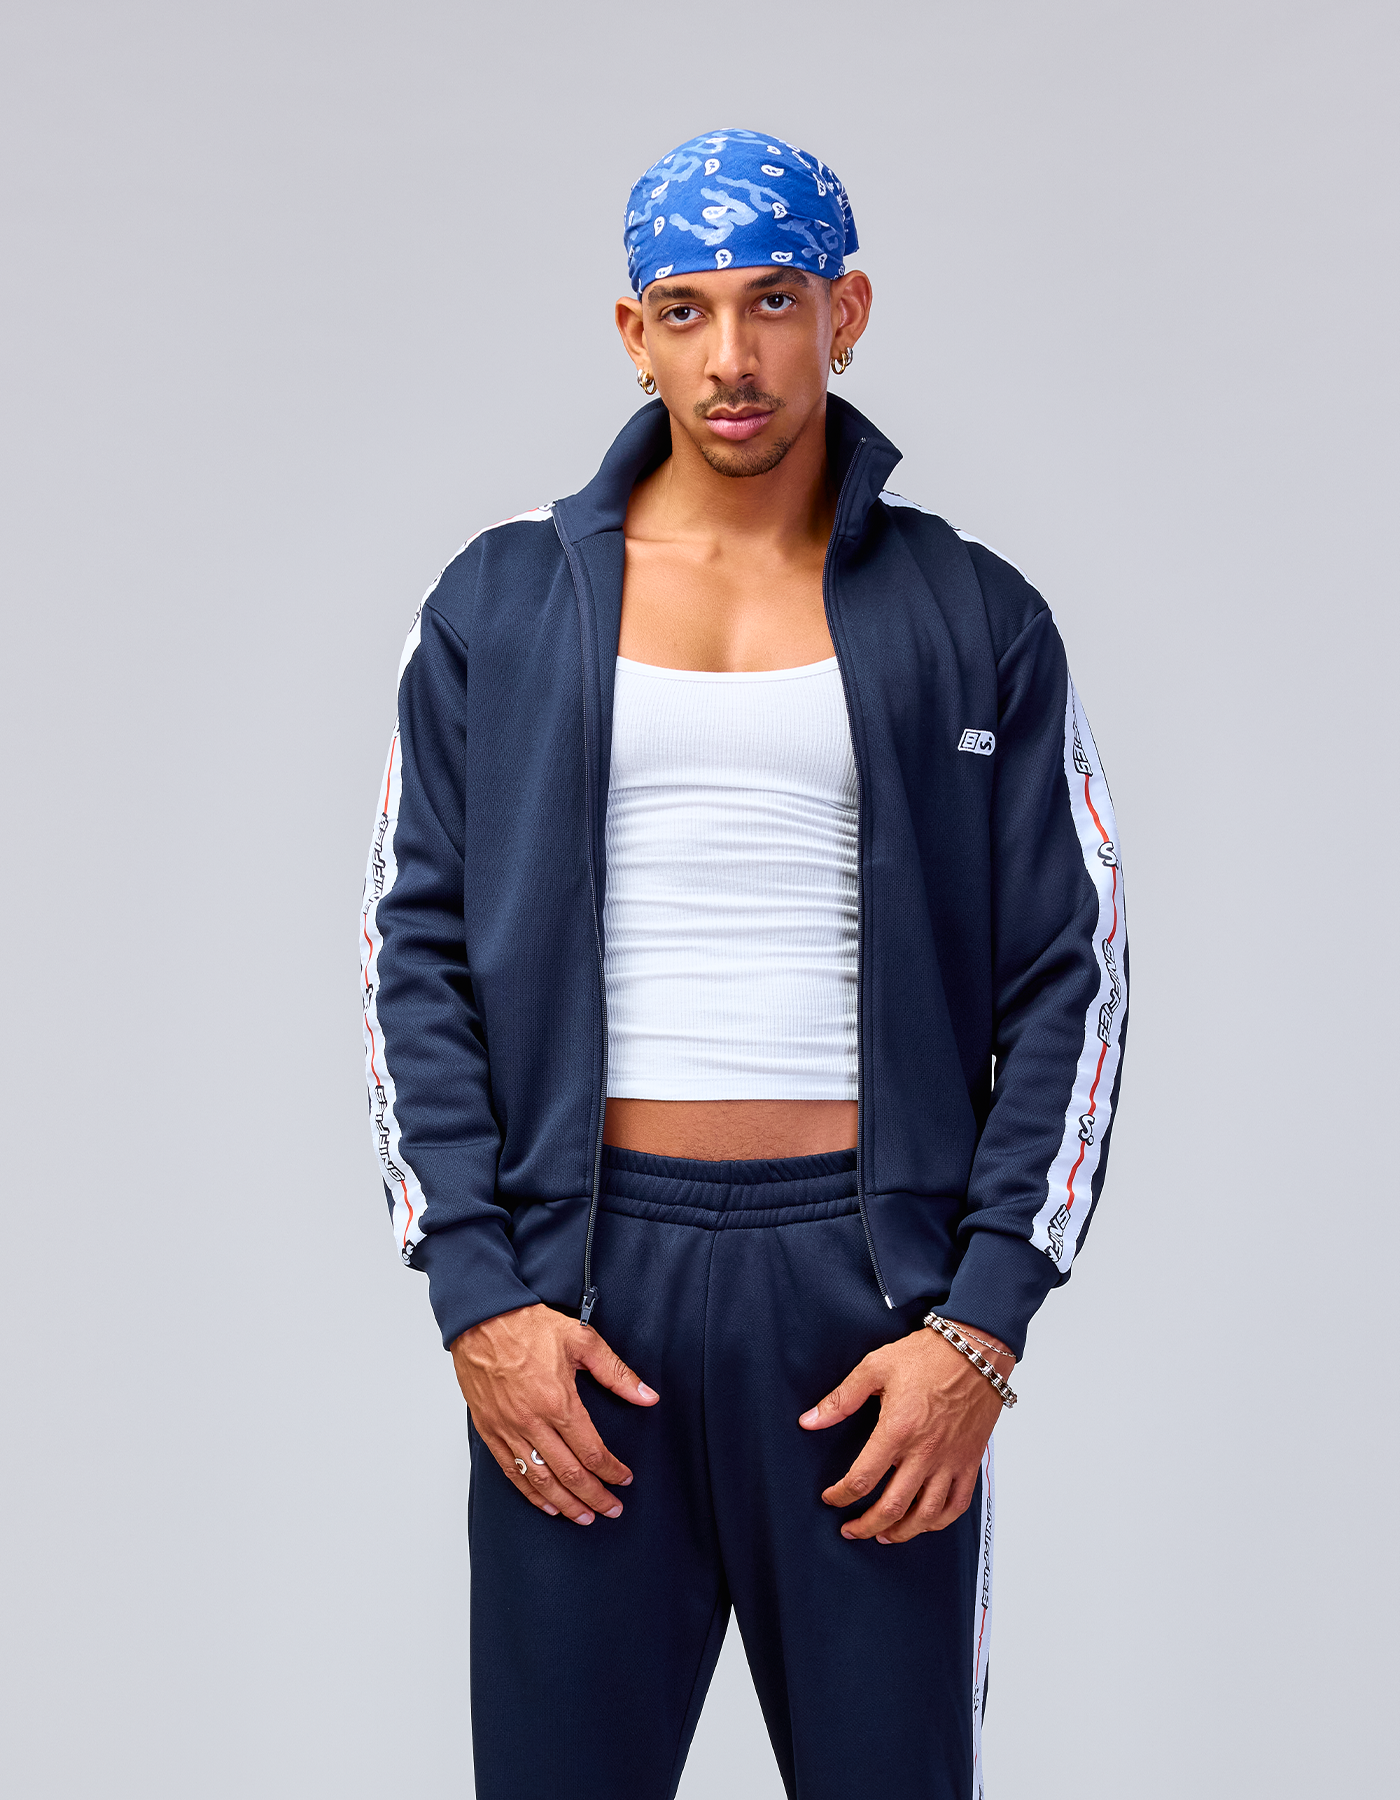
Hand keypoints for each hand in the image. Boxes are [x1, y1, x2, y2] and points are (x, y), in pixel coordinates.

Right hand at [451, 1303, 658, 1524]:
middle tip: (612, 1510)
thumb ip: (616, 1372)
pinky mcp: (490, 1430)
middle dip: (594, 1496)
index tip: (624, 1479)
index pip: (592, 1451)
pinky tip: (545, 1503)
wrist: (481, 1318)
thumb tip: (647, 1396)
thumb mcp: (582, 1340)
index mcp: (558, 1402)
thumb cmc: (528, 1325)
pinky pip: (511, 1471)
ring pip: (540, 1480)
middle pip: (569, 1474)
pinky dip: (530, 1493)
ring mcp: (508, 1429)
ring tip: (583, 1517)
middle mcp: (533, 1422)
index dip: (612, 1470)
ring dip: (565, 1503)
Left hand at [799, 1320, 1013, 1543]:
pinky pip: (958, 1505)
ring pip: (926, 1516)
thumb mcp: (875, 1367)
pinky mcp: (969, 1461)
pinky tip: (924, 1523)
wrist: (975, 1350)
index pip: (862, 1478)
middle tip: (851, 1530)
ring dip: (902, 1532)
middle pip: (893, 1507)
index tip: (831, 1497)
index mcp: (897, 1430)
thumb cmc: (927, 1355)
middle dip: (866, 1525)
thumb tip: (809, 1420)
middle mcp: (925, 1452)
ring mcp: (950, 1460)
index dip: (841, 1495)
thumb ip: (841, 1399)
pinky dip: (939, 1522)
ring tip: (884, 1535)